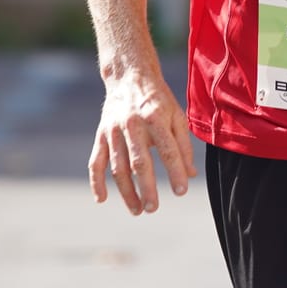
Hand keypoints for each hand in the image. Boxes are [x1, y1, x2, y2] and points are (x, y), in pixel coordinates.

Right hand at [89, 72, 196, 215]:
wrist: (129, 76)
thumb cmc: (158, 99)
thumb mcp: (177, 116)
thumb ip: (183, 145)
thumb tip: (191, 174)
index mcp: (156, 117)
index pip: (168, 149)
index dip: (175, 171)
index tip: (181, 191)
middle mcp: (133, 124)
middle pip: (139, 161)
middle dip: (146, 187)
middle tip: (153, 208)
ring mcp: (114, 130)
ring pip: (118, 166)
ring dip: (126, 191)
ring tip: (137, 210)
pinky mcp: (101, 135)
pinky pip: (95, 161)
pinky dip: (96, 181)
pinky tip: (101, 199)